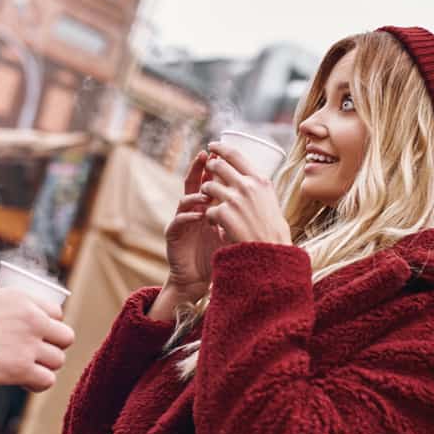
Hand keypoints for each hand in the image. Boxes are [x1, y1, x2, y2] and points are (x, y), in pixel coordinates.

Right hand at [0, 287, 74, 392]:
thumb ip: (8, 313)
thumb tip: (12, 327)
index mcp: (24, 300)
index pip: (56, 313)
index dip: (49, 325)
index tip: (38, 333)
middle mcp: (32, 321)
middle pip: (66, 337)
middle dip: (54, 346)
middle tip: (37, 353)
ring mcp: (29, 346)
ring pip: (58, 360)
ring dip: (45, 366)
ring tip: (27, 367)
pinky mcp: (22, 369)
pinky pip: (47, 380)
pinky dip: (38, 383)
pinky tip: (26, 381)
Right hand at [160, 151, 224, 306]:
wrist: (198, 279)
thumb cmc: (215, 253)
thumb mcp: (230, 229)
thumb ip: (238, 213)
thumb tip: (261, 197)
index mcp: (205, 206)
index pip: (208, 181)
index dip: (213, 167)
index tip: (221, 154)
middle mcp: (191, 210)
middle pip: (192, 183)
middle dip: (199, 169)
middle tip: (206, 156)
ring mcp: (181, 220)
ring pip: (184, 200)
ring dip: (196, 194)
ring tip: (207, 192)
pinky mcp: (173, 234)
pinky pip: (178, 221)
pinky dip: (189, 217)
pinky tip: (199, 215)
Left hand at [200, 141, 292, 245]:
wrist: (271, 250)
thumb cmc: (272, 228)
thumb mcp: (269, 199)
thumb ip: (256, 186)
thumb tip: (243, 174)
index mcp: (260, 179)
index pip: (235, 154)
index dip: (220, 147)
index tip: (212, 145)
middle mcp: (247, 185)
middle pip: (218, 166)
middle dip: (209, 169)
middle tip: (207, 173)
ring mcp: (234, 199)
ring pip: (208, 187)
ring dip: (207, 195)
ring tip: (212, 204)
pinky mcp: (224, 213)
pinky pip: (208, 210)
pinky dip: (210, 219)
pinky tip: (217, 226)